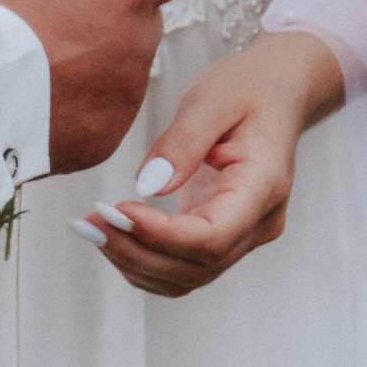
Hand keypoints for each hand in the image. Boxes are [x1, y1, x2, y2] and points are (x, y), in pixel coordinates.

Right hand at [0, 0, 197, 176]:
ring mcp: (124, 97)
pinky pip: (102, 111)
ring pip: (123, 66)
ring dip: (93, 60)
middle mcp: (137, 44)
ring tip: (35, 64)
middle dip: (108, 13)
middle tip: (54, 17)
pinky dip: (78, 105)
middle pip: (143, 17)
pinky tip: (35, 98)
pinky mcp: (105, 139)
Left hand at [81, 30, 345, 295]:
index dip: (161, 235)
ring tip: (93, 229)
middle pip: (196, 266)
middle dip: (136, 252)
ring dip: (135, 262)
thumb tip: (149, 186)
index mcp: (263, 187)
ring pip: (187, 277)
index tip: (118, 210)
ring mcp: (243, 234)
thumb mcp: (214, 99)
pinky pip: (184, 267)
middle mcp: (258, 222)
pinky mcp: (223, 234)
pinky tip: (114, 237)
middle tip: (89, 224)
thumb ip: (183, 142)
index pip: (212, 238)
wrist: (277, 92)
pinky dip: (145, 261)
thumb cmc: (250, 90)